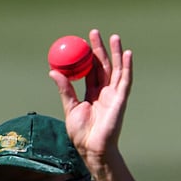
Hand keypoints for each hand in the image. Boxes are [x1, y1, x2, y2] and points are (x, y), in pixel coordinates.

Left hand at [50, 29, 131, 170]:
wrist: (93, 148)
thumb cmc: (81, 133)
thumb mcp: (70, 107)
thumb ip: (65, 89)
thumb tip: (53, 71)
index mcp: (93, 94)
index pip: (91, 70)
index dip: (88, 56)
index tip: (82, 42)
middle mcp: (105, 92)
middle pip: (104, 66)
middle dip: (101, 49)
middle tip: (94, 32)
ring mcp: (114, 95)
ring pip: (116, 69)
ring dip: (116, 53)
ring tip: (114, 37)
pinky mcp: (121, 99)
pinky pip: (125, 80)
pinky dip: (127, 67)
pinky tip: (127, 54)